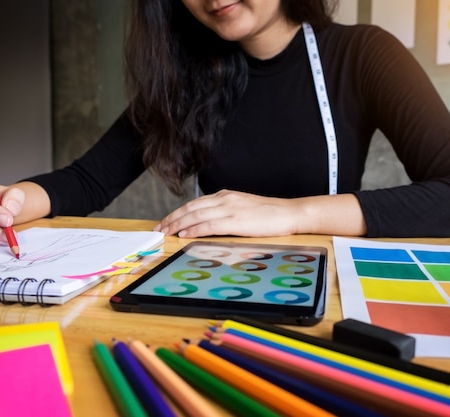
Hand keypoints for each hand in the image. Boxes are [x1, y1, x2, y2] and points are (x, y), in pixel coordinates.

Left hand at [155, 189, 302, 237]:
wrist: (290, 213)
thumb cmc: (270, 214)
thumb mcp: (243, 209)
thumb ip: (225, 213)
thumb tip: (208, 223)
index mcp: (225, 195)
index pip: (194, 204)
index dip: (177, 213)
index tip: (165, 221)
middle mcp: (224, 199)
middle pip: (191, 208)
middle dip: (172, 218)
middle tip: (158, 228)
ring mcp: (230, 209)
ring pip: (196, 215)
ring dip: (178, 224)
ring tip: (166, 232)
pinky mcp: (236, 221)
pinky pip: (209, 225)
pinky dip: (194, 229)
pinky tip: (185, 234)